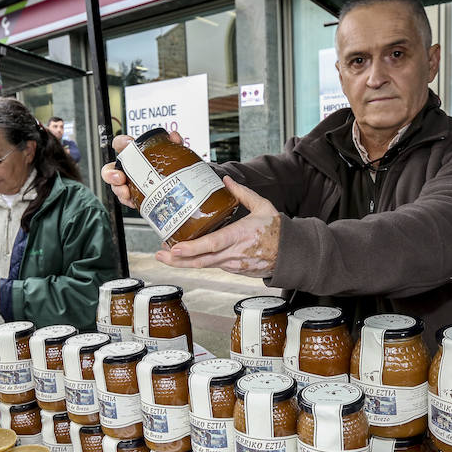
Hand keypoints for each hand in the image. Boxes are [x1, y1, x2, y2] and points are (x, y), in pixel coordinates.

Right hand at [101, 131, 186, 208]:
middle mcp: (129, 169)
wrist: (178, 190)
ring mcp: (129, 183)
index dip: (120, 142)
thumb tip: (173, 136)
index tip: (128, 144)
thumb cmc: (171, 170)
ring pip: (115, 186)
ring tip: (126, 192)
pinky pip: (125, 200)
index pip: (121, 144)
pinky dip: (127, 201)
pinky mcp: (134, 197)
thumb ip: (173, 144)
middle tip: (120, 177)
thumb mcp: (174, 155)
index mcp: (135, 154)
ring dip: (118, 189)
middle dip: (110, 173)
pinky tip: (133, 201)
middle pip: (110, 169)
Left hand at [155, 177, 280, 276]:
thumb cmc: (278, 230)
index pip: (212, 244)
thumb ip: (242, 193)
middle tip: (160, 255)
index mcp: (240, 235)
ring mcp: (233, 264)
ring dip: (183, 262)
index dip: (192, 248)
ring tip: (165, 255)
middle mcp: (234, 253)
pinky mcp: (234, 270)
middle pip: (201, 261)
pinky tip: (183, 257)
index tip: (175, 248)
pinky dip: (197, 262)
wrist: (292, 254)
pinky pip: (212, 265)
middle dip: (178, 260)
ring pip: (204, 265)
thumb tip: (226, 181)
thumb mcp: (262, 206)